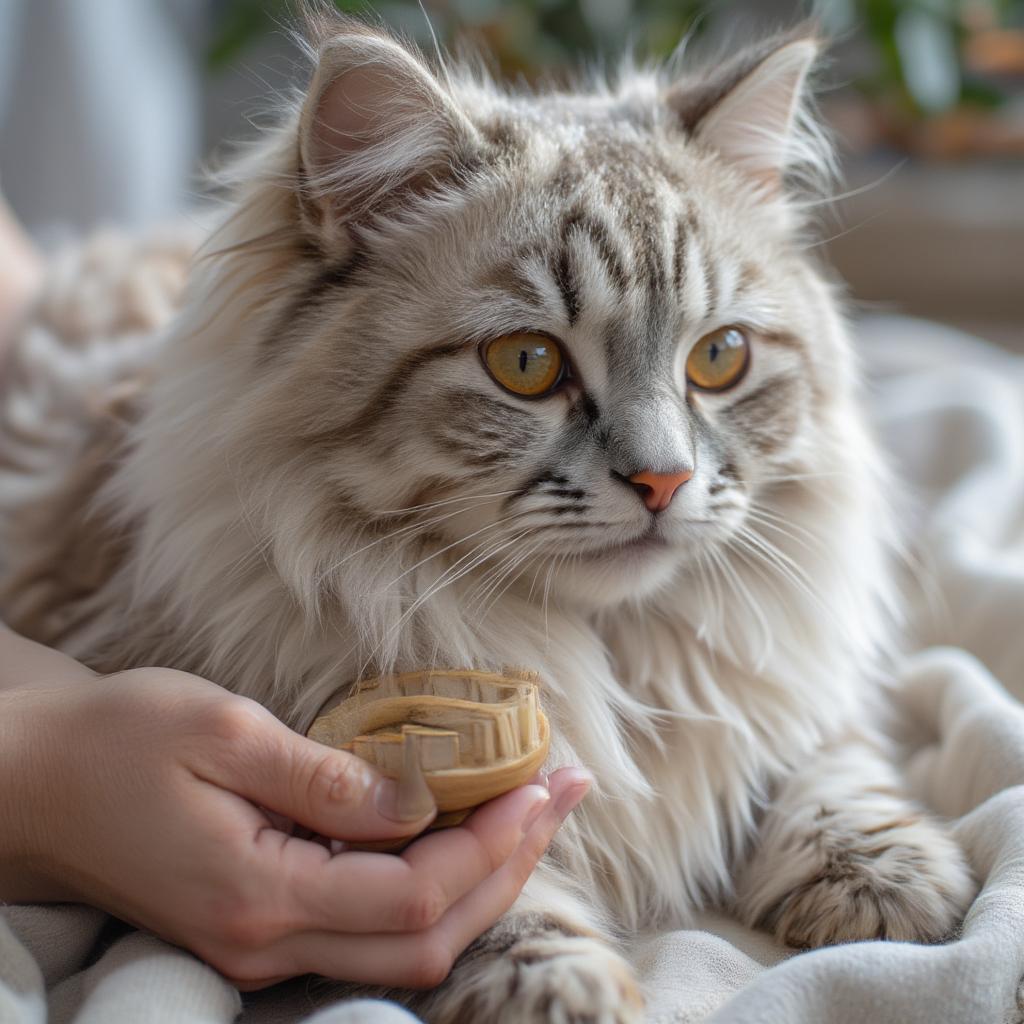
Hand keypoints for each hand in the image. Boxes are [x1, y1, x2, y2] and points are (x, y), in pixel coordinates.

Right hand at [0, 631, 589, 989]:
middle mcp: (267, 940)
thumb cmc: (121, 740)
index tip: (542, 779)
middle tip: (564, 792)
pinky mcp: (262, 927)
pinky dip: (436, 886)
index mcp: (258, 892)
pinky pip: (373, 931)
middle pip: (426, 939)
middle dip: (510, 867)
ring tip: (536, 810)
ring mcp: (263, 946)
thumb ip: (325, 776)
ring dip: (484, 882)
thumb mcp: (222, 732)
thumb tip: (420, 801)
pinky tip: (466, 833)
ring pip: (407, 949)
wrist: (37, 784)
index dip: (492, 843)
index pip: (414, 896)